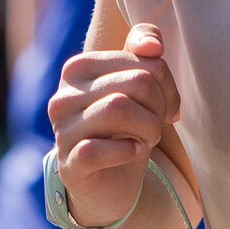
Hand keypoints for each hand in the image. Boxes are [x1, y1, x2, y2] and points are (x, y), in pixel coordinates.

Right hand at [47, 23, 181, 225]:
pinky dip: (129, 151)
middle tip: (158, 124)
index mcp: (79, 68)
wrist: (112, 182)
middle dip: (159, 106)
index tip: (168, 105)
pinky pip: (98, 150)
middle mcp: (64, 96)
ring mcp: (62, 131)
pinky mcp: (68, 164)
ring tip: (148, 138)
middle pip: (137, 82)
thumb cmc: (127, 127)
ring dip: (149, 128)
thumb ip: (143, 49)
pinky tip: (133, 152)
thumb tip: (152, 46)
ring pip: (119, 109)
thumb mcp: (139, 85)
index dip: (167, 84)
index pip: (142, 60)